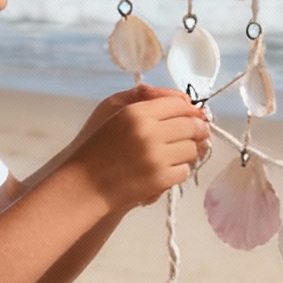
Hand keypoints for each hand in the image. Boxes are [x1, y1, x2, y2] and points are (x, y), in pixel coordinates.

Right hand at [70, 86, 207, 210]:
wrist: (84, 185)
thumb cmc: (97, 148)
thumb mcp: (112, 111)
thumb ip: (145, 98)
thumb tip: (183, 99)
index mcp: (137, 112)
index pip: (179, 103)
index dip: (191, 110)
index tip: (193, 116)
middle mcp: (148, 132)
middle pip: (192, 126)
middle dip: (197, 131)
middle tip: (195, 136)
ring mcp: (156, 158)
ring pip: (192, 149)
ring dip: (188, 152)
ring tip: (175, 154)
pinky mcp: (159, 180)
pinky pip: (184, 170)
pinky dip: (179, 170)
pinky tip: (167, 169)